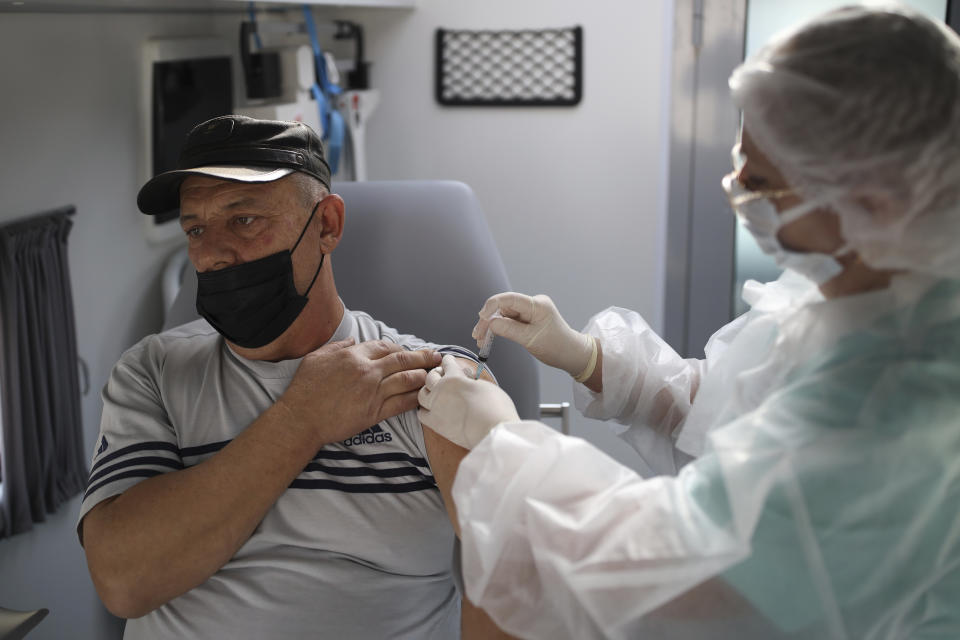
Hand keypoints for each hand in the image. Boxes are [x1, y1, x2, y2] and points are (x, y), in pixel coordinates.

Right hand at [279, 338, 440, 445]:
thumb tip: (352, 340)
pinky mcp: (375, 412)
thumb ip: (337, 347)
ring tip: (436, 374)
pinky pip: (402, 403)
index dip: (400, 348)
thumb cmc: (305, 389)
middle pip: (402, 360)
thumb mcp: (316, 358)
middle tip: (436, 357)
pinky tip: (425, 396)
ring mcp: (373, 392)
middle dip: (423, 357)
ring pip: (407, 379)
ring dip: (424, 375)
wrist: (301, 419)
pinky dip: (416, 398)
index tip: (408, 352)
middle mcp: (367, 371)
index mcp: (353, 356)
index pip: (385, 347)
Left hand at [418, 354, 518, 449]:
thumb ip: (471, 382)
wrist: (493, 432)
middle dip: (436, 374)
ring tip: (434, 393)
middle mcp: (441, 390)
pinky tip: (431, 410)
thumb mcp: (486, 385)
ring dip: (427, 391)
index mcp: (455, 377)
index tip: (448, 360)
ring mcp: (436, 407)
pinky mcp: (435, 424)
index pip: (447, 363)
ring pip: (422, 394)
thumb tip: (467, 385)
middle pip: (431, 377)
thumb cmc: (495, 409)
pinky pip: (421, 414)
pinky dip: (424, 410)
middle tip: (441, 376)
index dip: (448, 361)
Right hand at [473, 292, 593, 376]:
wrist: (570, 354)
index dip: (492, 306)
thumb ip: (509, 330)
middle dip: (488, 320)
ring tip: (481, 340)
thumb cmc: (556, 346)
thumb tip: (490, 323)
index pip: (509, 299)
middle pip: (503, 307)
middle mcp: (532, 304)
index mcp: (537, 305)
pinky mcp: (527, 318)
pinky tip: (489, 338)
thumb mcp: (530, 340)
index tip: (481, 318)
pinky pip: (508, 321)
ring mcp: (529, 311)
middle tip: (477, 336)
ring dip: (491, 327)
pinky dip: (498, 329)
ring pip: (503, 315)